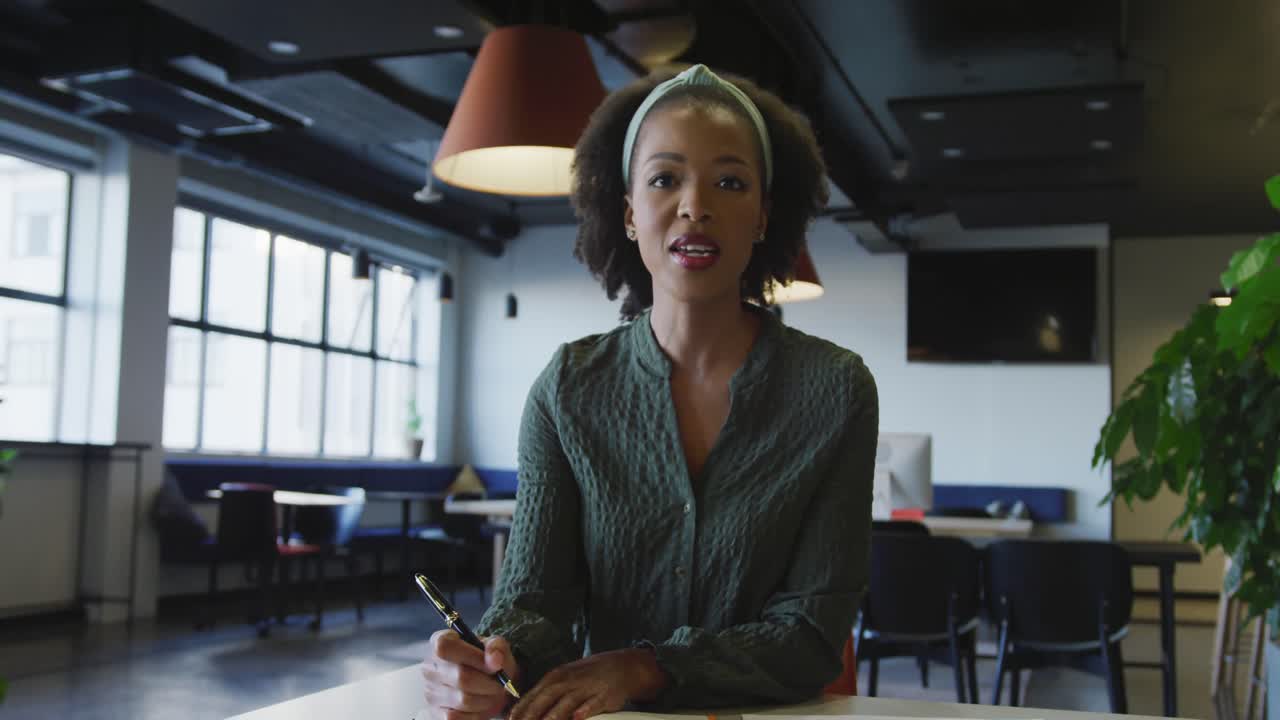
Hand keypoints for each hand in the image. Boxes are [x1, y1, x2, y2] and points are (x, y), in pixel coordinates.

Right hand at [421, 631, 521, 719]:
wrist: (487, 683)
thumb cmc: (488, 662)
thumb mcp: (497, 647)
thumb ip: (497, 648)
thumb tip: (495, 660)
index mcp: (440, 642)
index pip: (444, 647)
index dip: (472, 656)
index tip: (494, 666)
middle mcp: (429, 667)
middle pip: (461, 677)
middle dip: (489, 683)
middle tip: (500, 685)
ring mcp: (429, 692)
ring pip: (463, 700)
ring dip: (486, 700)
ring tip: (492, 695)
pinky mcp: (434, 713)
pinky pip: (457, 718)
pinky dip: (476, 714)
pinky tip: (481, 706)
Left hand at [508, 649, 666, 719]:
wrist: (622, 666)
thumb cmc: (588, 677)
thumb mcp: (565, 679)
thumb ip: (546, 695)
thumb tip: (523, 711)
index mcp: (556, 677)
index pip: (534, 694)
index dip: (521, 709)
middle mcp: (569, 680)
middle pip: (546, 698)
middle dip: (532, 715)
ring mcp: (587, 687)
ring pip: (567, 702)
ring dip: (554, 716)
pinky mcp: (605, 695)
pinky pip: (593, 703)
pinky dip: (585, 710)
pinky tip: (577, 718)